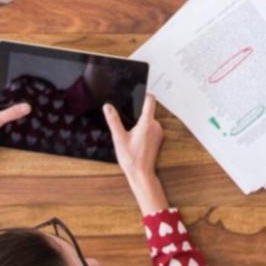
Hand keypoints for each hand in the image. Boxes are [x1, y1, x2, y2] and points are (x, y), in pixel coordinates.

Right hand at [105, 96, 168, 213]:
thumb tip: (108, 106)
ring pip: (148, 119)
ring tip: (129, 133)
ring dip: (139, 122)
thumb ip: (113, 120)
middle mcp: (155, 126)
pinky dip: (143, 129)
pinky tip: (134, 138)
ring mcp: (158, 132)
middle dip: (137, 112)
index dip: (144, 94)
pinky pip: (150, 127)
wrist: (141, 174)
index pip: (150, 101)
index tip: (137, 91)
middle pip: (147, 110)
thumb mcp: (118, 138)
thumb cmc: (131, 158)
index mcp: (147, 123)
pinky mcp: (158, 138)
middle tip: (127, 121)